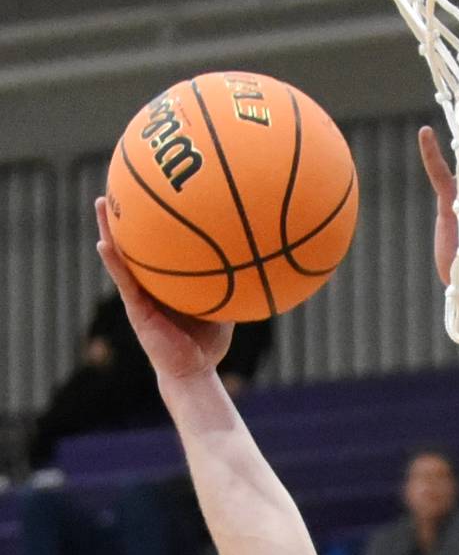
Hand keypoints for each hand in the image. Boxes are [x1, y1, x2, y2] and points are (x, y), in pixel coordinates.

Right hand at [95, 198, 232, 382]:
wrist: (194, 372)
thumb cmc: (208, 343)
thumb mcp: (225, 309)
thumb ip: (235, 285)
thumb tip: (260, 261)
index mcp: (169, 281)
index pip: (160, 245)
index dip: (155, 220)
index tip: (155, 190)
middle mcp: (151, 283)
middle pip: (137, 242)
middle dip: (130, 214)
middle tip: (122, 182)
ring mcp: (139, 295)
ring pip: (121, 256)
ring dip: (109, 229)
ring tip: (102, 202)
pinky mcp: (135, 309)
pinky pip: (122, 281)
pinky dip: (112, 262)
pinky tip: (103, 244)